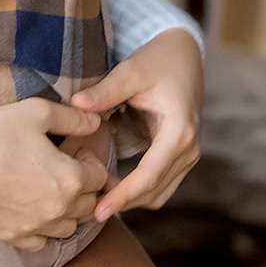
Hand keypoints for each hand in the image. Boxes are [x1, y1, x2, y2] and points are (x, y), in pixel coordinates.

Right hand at [0, 98, 104, 248]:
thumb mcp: (36, 113)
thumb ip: (72, 119)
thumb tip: (94, 122)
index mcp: (70, 179)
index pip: (100, 177)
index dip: (91, 161)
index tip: (76, 152)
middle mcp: (58, 209)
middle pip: (88, 204)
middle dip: (83, 186)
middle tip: (65, 168)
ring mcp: (36, 227)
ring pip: (69, 226)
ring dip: (68, 210)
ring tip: (51, 189)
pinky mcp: (14, 236)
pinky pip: (42, 241)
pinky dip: (44, 229)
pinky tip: (33, 209)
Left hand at [71, 28, 203, 220]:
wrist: (184, 55)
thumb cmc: (158, 61)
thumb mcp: (131, 71)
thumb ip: (106, 91)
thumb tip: (77, 105)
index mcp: (180, 131)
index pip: (150, 175)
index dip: (124, 195)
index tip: (99, 210)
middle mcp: (189, 149)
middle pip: (154, 191)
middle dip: (122, 203)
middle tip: (84, 212)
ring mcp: (187, 155)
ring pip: (158, 193)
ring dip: (129, 200)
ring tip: (93, 202)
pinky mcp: (179, 156)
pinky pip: (159, 184)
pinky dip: (137, 191)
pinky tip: (109, 189)